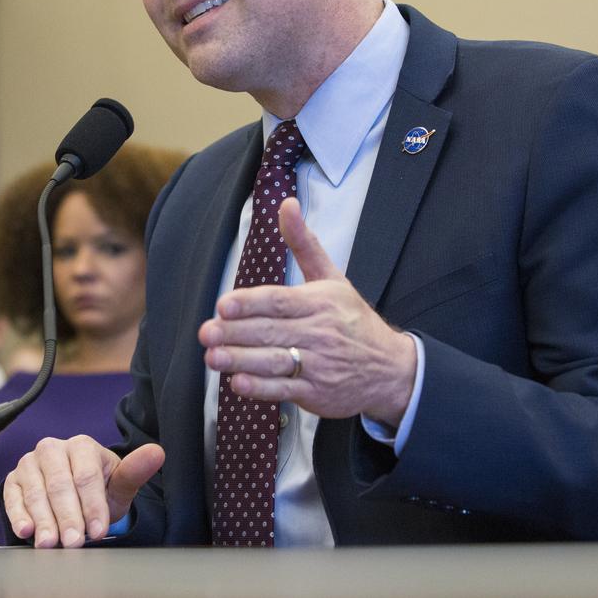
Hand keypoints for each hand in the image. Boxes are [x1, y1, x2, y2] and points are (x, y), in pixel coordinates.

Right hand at [2, 436, 164, 547]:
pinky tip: (25, 531)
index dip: (93, 505)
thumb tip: (157, 452)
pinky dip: (18, 514)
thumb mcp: (119, 484)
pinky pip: (12, 496)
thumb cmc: (99, 489)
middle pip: (60, 484)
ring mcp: (30, 462)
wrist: (74, 492)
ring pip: (36, 491)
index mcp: (82, 445)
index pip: (87, 476)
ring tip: (50, 543)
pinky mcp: (13, 479)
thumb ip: (135, 471)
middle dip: (68, 516)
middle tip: (73, 541)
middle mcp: (53, 449)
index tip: (98, 530)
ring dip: (43, 519)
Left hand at [198, 197, 416, 425]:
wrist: (391, 369)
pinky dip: (261, 388)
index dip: (250, 303)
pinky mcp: (317, 393)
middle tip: (206, 332)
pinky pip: (284, 390)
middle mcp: (319, 333)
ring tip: (212, 357)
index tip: (222, 305)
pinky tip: (238, 383)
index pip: (279, 301)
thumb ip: (303, 243)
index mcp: (320, 302)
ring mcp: (319, 365)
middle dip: (235, 332)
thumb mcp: (332, 278)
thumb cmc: (353, 320)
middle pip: (271, 331)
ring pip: (274, 361)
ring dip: (241, 360)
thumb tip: (286, 204)